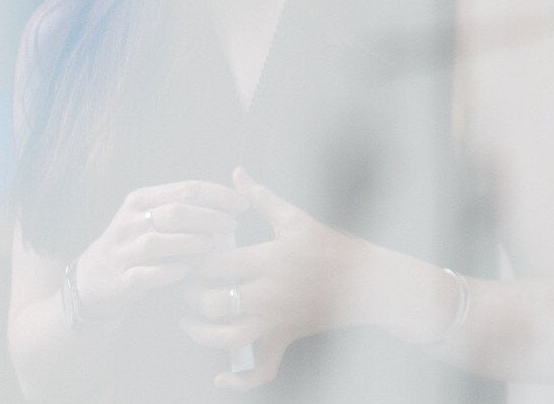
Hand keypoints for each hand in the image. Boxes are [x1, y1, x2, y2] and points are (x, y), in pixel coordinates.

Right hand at [71, 180, 247, 323]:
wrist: (92, 280)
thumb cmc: (136, 245)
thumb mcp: (152, 217)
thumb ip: (183, 205)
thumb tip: (232, 197)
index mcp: (140, 200)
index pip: (185, 189)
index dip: (218, 195)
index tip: (244, 204)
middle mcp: (129, 222)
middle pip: (175, 212)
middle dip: (209, 217)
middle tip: (233, 225)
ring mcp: (122, 251)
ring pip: (159, 242)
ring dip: (191, 243)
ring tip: (214, 246)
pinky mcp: (120, 279)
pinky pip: (147, 275)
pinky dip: (171, 271)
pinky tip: (190, 269)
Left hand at [181, 167, 370, 389]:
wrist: (369, 281)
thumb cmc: (331, 246)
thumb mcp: (295, 218)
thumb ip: (260, 197)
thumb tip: (236, 173)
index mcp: (269, 258)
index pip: (215, 263)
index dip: (192, 261)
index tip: (186, 255)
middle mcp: (270, 292)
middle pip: (212, 302)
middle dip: (190, 297)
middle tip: (184, 287)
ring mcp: (277, 319)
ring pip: (227, 337)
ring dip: (201, 334)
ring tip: (190, 322)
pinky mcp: (286, 337)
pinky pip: (261, 368)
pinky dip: (239, 380)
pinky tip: (219, 377)